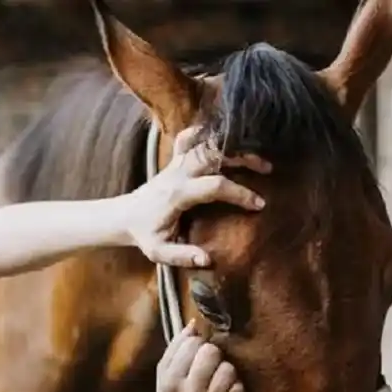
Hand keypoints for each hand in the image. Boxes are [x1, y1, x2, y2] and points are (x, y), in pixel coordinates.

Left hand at [127, 125, 271, 266]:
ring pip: (205, 144)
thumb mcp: (159, 251)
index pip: (215, 186)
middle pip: (214, 155)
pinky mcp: (175, 160)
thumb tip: (207, 259)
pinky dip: (205, 133)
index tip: (259, 204)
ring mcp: (176, 163)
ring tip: (256, 155)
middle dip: (243, 159)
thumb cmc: (145, 234)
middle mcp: (178, 173)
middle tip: (267, 168)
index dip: (239, 193)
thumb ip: (182, 255)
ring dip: (232, 146)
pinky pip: (189, 138)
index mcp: (178, 194)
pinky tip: (224, 136)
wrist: (125, 216)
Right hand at [152, 320, 244, 391]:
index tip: (195, 354)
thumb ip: (176, 348)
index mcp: (171, 380)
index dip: (197, 344)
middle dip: (212, 354)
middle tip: (208, 364)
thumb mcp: (162, 376)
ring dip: (225, 370)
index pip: (192, 344)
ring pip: (229, 369)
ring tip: (217, 378)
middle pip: (212, 352)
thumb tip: (194, 324)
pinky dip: (234, 387)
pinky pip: (239, 388)